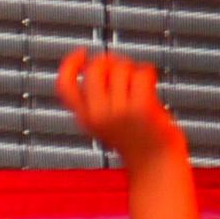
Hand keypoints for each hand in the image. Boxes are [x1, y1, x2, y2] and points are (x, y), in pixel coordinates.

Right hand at [59, 49, 185, 169]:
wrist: (156, 165)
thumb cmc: (136, 141)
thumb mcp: (107, 120)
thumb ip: (100, 95)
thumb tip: (105, 59)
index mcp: (84, 118)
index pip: (64, 86)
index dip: (69, 64)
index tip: (81, 53)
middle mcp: (97, 115)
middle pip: (95, 68)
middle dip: (111, 62)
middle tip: (122, 70)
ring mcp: (118, 112)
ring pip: (121, 68)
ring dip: (133, 70)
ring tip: (139, 86)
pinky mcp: (140, 109)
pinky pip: (141, 74)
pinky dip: (148, 74)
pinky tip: (150, 85)